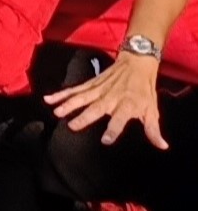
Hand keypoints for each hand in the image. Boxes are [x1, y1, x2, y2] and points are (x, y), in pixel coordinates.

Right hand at [45, 53, 167, 149]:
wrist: (136, 63)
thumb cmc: (144, 91)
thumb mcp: (152, 110)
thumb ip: (153, 130)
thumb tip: (163, 146)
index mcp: (127, 106)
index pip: (120, 120)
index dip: (113, 129)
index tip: (105, 140)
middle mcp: (111, 98)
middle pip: (96, 108)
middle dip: (84, 117)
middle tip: (72, 126)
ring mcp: (99, 90)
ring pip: (82, 97)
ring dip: (68, 104)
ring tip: (56, 112)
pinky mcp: (91, 84)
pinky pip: (75, 89)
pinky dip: (62, 94)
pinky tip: (49, 98)